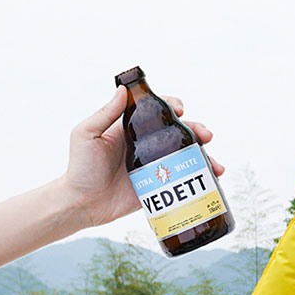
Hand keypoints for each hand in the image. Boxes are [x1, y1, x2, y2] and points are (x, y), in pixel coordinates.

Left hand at [63, 86, 224, 227]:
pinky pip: (182, 180)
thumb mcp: (86, 135)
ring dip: (204, 157)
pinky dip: (199, 178)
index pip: (156, 112)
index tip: (180, 109)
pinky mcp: (158, 187)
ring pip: (185, 156)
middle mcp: (145, 146)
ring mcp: (154, 167)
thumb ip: (104, 113)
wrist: (80, 204)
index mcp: (131, 130)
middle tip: (205, 136)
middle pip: (178, 132)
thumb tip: (122, 90)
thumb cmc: (79, 168)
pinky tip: (210, 180)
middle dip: (197, 131)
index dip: (172, 107)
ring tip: (215, 166)